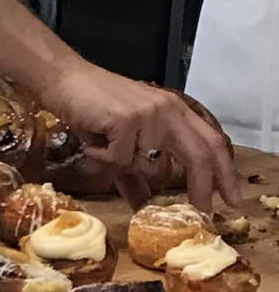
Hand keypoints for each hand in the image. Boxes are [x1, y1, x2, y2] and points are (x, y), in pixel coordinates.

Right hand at [37, 63, 239, 211]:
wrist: (62, 79)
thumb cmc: (91, 106)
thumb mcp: (121, 141)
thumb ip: (135, 174)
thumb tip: (143, 208)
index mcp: (175, 111)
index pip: (212, 143)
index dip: (225, 173)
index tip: (230, 199)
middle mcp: (168, 110)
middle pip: (200, 155)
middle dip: (203, 186)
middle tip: (203, 212)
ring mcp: (150, 114)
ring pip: (147, 164)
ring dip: (120, 164)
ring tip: (102, 146)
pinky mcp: (127, 120)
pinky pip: (120, 158)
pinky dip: (102, 156)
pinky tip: (91, 139)